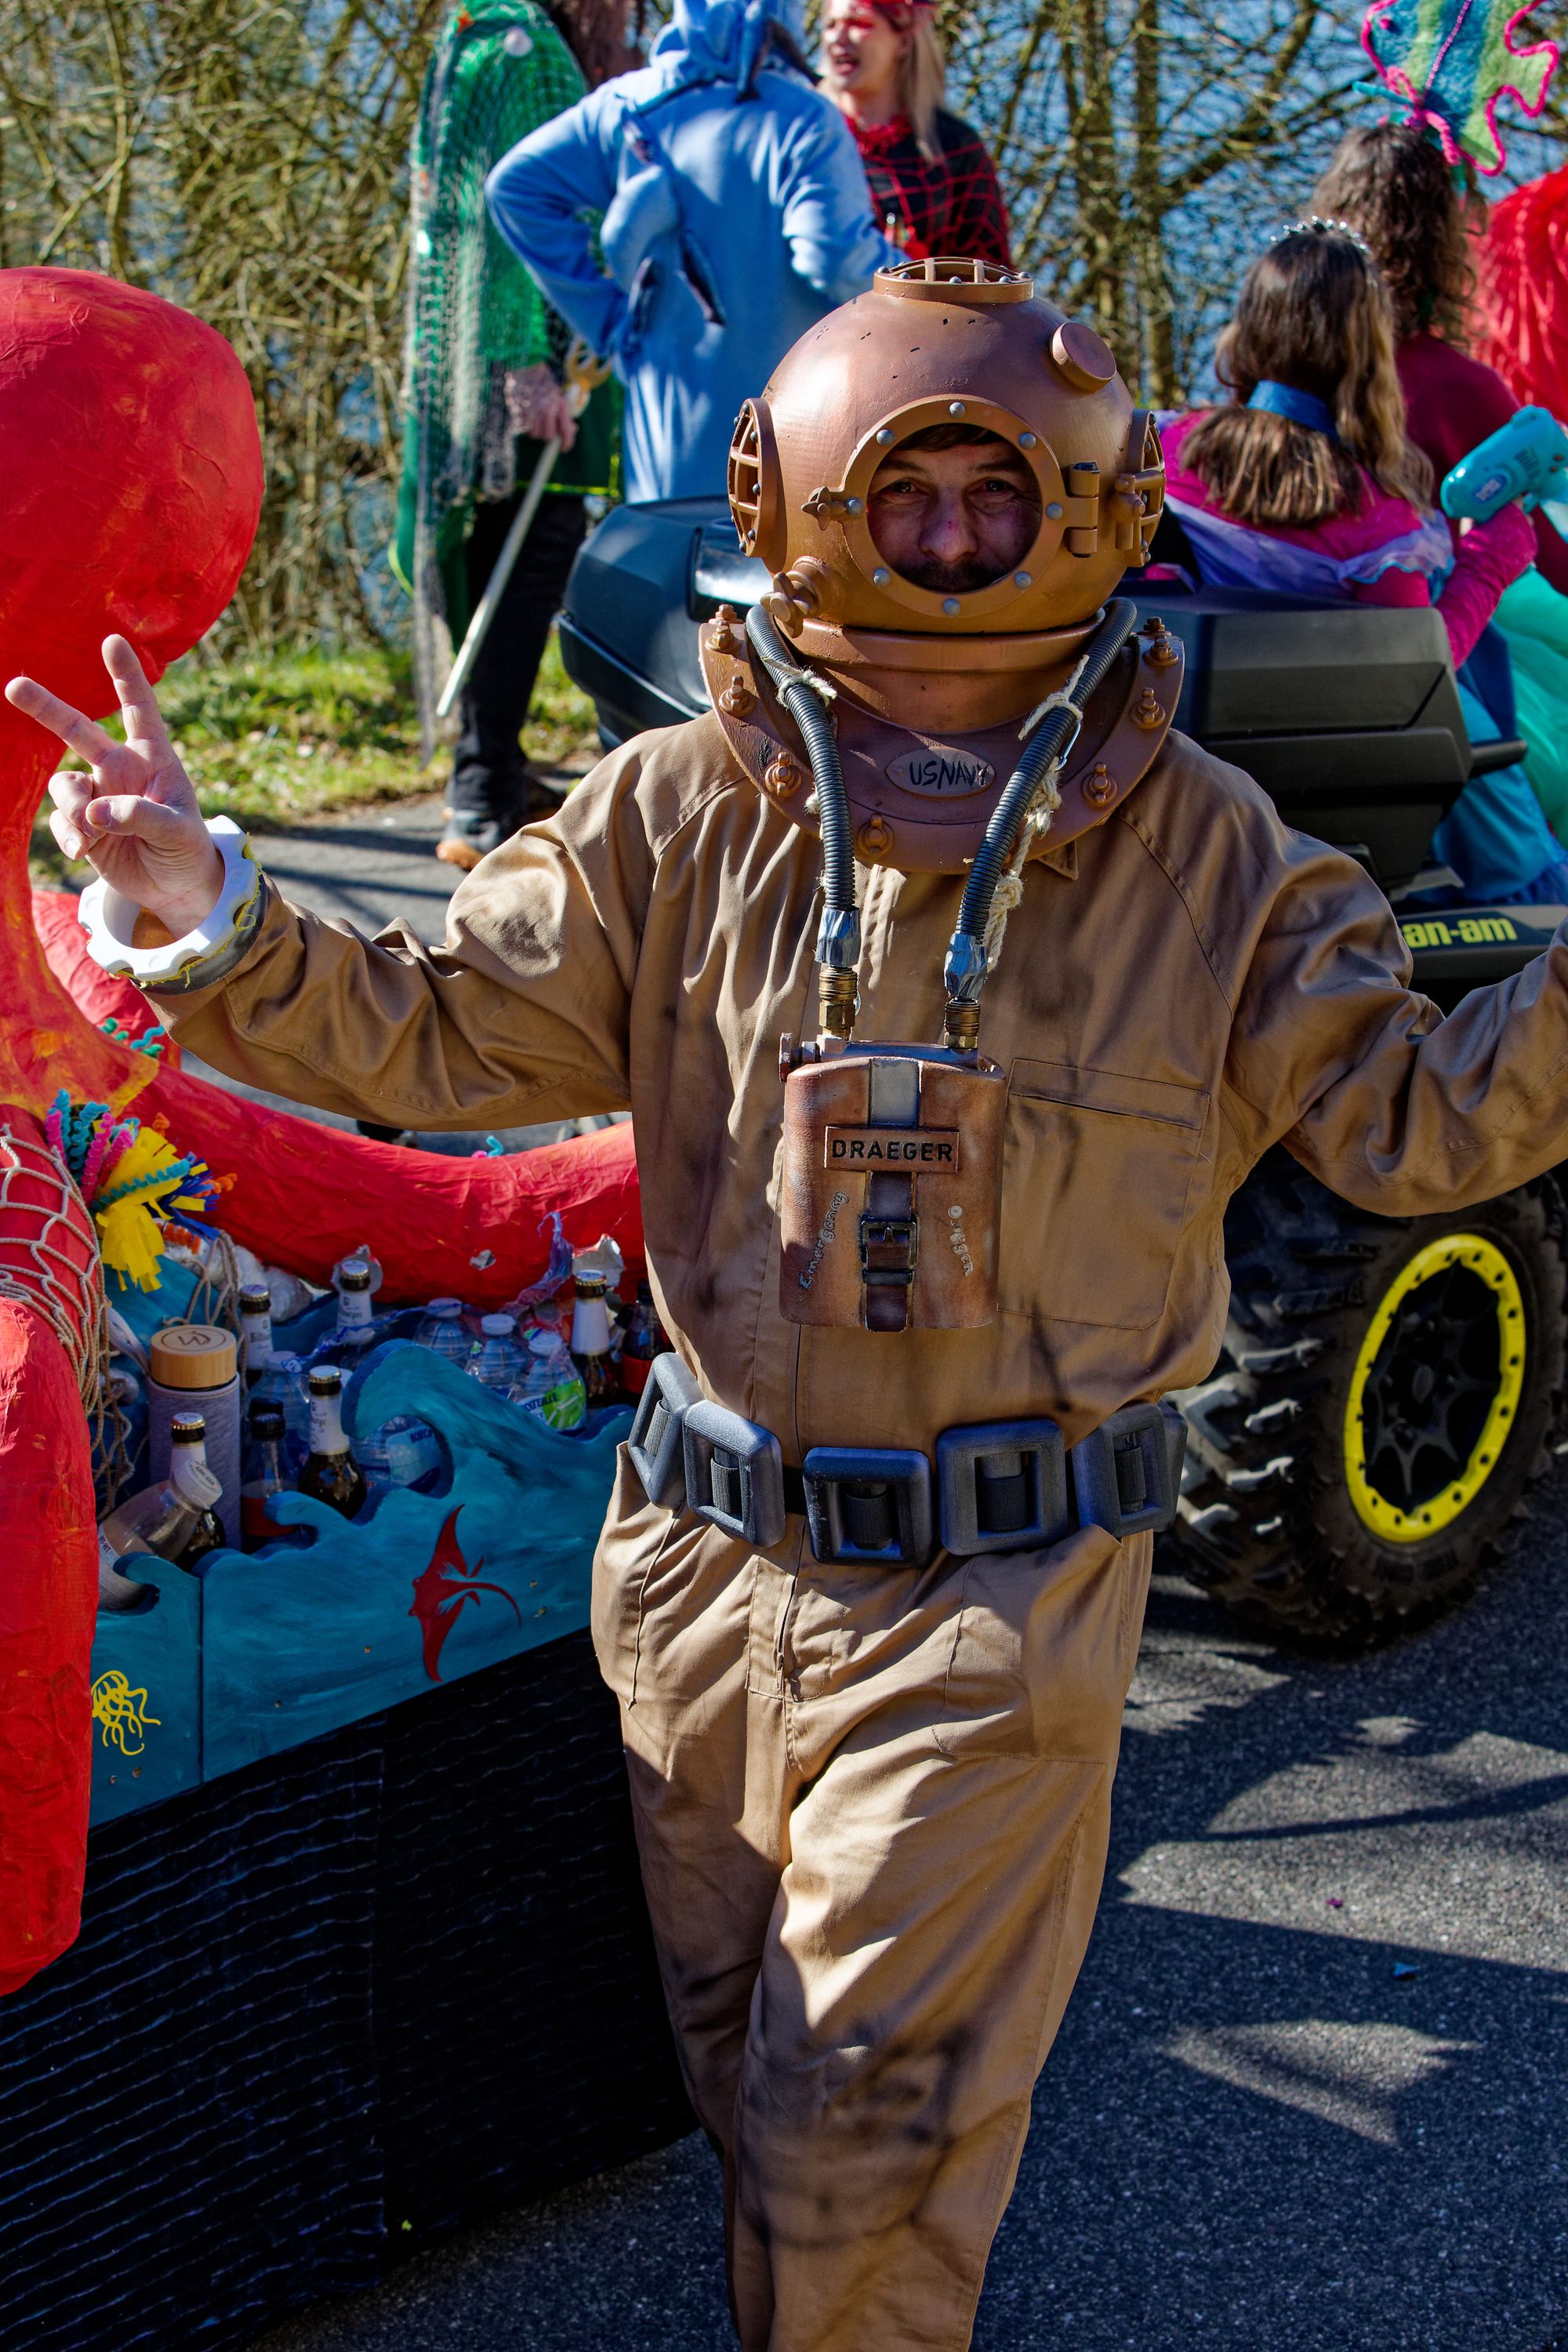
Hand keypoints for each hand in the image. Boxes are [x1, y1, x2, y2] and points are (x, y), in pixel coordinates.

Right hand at [5, 636, 223, 935]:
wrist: (173, 886)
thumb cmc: (186, 849)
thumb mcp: (178, 833)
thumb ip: (142, 816)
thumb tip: (96, 810)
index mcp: (153, 759)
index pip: (140, 710)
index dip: (126, 676)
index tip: (113, 640)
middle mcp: (119, 769)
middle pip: (77, 730)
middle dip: (46, 707)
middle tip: (14, 686)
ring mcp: (96, 794)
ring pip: (63, 785)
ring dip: (73, 809)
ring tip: (94, 835)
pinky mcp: (81, 824)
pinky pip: (60, 821)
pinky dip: (69, 836)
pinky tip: (85, 853)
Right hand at [503, 362, 578, 452]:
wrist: (525, 362)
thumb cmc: (544, 380)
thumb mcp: (559, 394)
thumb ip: (565, 413)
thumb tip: (573, 429)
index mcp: (559, 404)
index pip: (565, 431)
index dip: (566, 443)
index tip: (564, 448)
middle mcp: (545, 408)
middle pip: (548, 436)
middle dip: (549, 432)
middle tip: (547, 425)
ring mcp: (530, 410)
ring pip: (534, 434)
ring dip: (536, 428)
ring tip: (535, 415)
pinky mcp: (516, 409)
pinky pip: (522, 427)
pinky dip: (525, 423)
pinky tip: (526, 412)